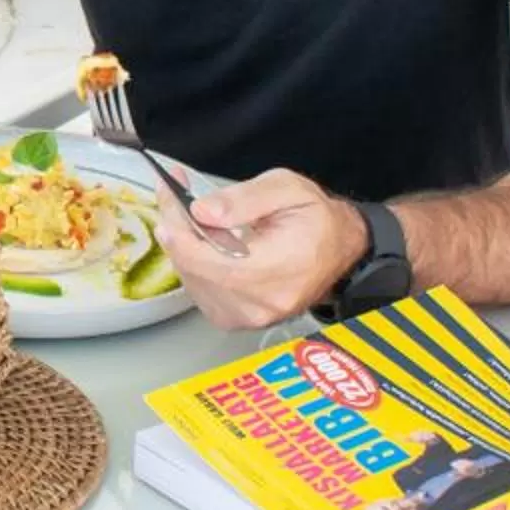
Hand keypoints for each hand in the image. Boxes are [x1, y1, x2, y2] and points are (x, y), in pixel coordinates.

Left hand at [155, 168, 367, 330]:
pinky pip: (201, 293)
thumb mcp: (287, 188)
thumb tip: (202, 212)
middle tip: (175, 199)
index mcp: (276, 269)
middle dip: (177, 229)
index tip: (170, 195)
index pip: (205, 256)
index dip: (179, 225)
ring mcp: (250, 317)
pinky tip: (205, 246)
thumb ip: (243, 199)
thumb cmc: (317, 219)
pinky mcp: (240, 320)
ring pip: (193, 281)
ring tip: (193, 219)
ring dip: (184, 248)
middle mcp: (262, 302)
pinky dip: (195, 266)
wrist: (340, 248)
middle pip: (194, 269)